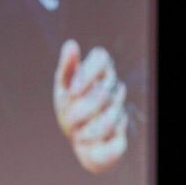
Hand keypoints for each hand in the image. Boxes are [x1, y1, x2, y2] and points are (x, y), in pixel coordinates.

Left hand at [54, 39, 128, 173]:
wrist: (78, 139)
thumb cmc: (70, 107)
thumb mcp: (63, 87)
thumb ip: (67, 66)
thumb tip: (71, 43)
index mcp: (100, 69)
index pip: (101, 58)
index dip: (88, 74)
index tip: (72, 92)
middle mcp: (113, 85)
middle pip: (102, 93)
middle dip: (82, 110)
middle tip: (69, 120)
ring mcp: (120, 107)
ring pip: (109, 117)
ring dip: (87, 129)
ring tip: (77, 133)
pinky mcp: (122, 129)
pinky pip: (112, 135)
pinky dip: (95, 141)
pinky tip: (88, 140)